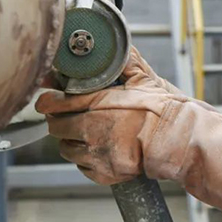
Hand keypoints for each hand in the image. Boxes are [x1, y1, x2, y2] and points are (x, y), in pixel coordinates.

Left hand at [35, 47, 188, 184]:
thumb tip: (122, 48)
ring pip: (66, 149)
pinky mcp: (103, 173)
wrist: (175, 140)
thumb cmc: (161, 111)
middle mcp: (91, 130)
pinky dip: (86, 160)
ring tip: (86, 136)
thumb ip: (128, 64)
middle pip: (56, 128)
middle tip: (70, 118)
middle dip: (61, 122)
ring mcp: (95, 154)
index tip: (46, 101)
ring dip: (72, 142)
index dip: (48, 101)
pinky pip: (82, 167)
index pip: (56, 103)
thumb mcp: (144, 81)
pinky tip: (98, 151)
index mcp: (97, 104)